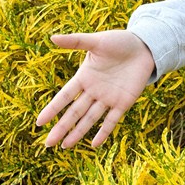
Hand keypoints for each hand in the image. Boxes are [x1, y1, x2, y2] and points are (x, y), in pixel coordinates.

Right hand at [36, 31, 155, 149]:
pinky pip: (112, 120)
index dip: (52, 109)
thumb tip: (52, 37)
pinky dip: (104, 132)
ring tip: (65, 146)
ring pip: (90, 119)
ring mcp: (108, 98)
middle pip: (74, 113)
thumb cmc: (119, 41)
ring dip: (78, 132)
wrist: (144, 47)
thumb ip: (75, 41)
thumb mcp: (96, 41)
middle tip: (48, 143)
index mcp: (84, 77)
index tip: (39, 122)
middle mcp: (93, 91)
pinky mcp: (124, 102)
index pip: (64, 97)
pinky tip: (94, 144)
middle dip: (61, 128)